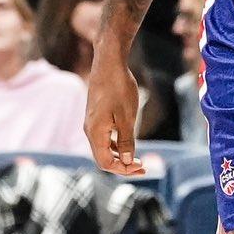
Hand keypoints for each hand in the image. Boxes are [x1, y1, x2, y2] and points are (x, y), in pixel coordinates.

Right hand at [84, 42, 143, 175]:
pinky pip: (104, 138)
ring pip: (104, 148)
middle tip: (143, 167)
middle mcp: (90, 130)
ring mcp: (91, 123)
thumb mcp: (127, 117)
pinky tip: (128, 143)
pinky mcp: (96, 116)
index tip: (141, 167)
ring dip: (120, 156)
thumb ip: (126, 141)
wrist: (108, 63)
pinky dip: (116, 145)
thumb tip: (126, 161)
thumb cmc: (119, 88)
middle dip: (122, 165)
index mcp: (95, 133)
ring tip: (138, 158)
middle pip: (103, 158)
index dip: (123, 169)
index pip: (105, 163)